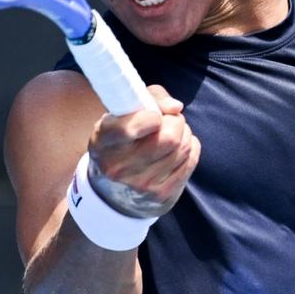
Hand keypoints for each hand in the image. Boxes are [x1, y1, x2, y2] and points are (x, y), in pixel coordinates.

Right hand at [87, 85, 200, 218]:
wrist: (113, 190)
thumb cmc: (122, 139)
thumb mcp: (122, 114)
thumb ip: (149, 98)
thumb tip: (176, 107)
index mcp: (104, 142)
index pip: (129, 128)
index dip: (151, 117)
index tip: (154, 115)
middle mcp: (120, 168)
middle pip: (168, 137)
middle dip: (175, 122)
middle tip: (169, 121)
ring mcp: (142, 185)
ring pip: (183, 148)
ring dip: (184, 134)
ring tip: (173, 133)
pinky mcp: (162, 195)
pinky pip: (190, 161)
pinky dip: (190, 148)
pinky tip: (177, 148)